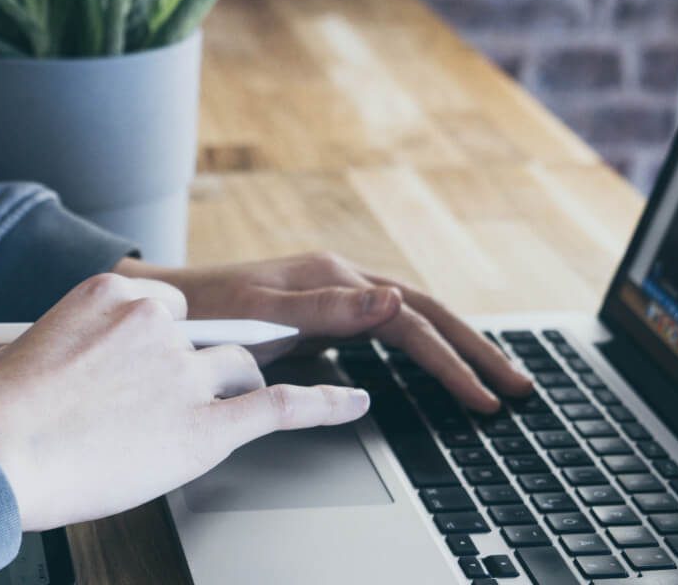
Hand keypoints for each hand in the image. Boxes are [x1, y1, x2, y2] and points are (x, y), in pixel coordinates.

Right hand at [0, 273, 370, 530]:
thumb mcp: (34, 350)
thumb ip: (78, 347)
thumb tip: (84, 369)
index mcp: (113, 295)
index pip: (171, 309)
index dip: (168, 343)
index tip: (159, 363)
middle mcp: (157, 325)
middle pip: (209, 338)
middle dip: (202, 365)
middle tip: (186, 391)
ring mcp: (185, 375)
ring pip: (238, 370)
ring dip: (238, 388)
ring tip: (229, 407)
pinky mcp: (205, 426)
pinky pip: (281, 406)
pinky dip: (325, 403)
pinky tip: (352, 401)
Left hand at [114, 253, 532, 413]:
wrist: (157, 304)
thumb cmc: (200, 309)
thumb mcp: (261, 308)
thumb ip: (327, 306)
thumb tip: (395, 301)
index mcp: (337, 277)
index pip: (415, 323)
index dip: (454, 363)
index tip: (486, 400)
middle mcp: (343, 280)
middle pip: (428, 315)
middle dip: (478, 352)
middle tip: (521, 390)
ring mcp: (334, 296)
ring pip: (412, 321)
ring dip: (456, 350)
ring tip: (494, 381)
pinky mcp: (322, 315)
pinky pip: (386, 333)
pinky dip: (420, 349)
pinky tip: (436, 370)